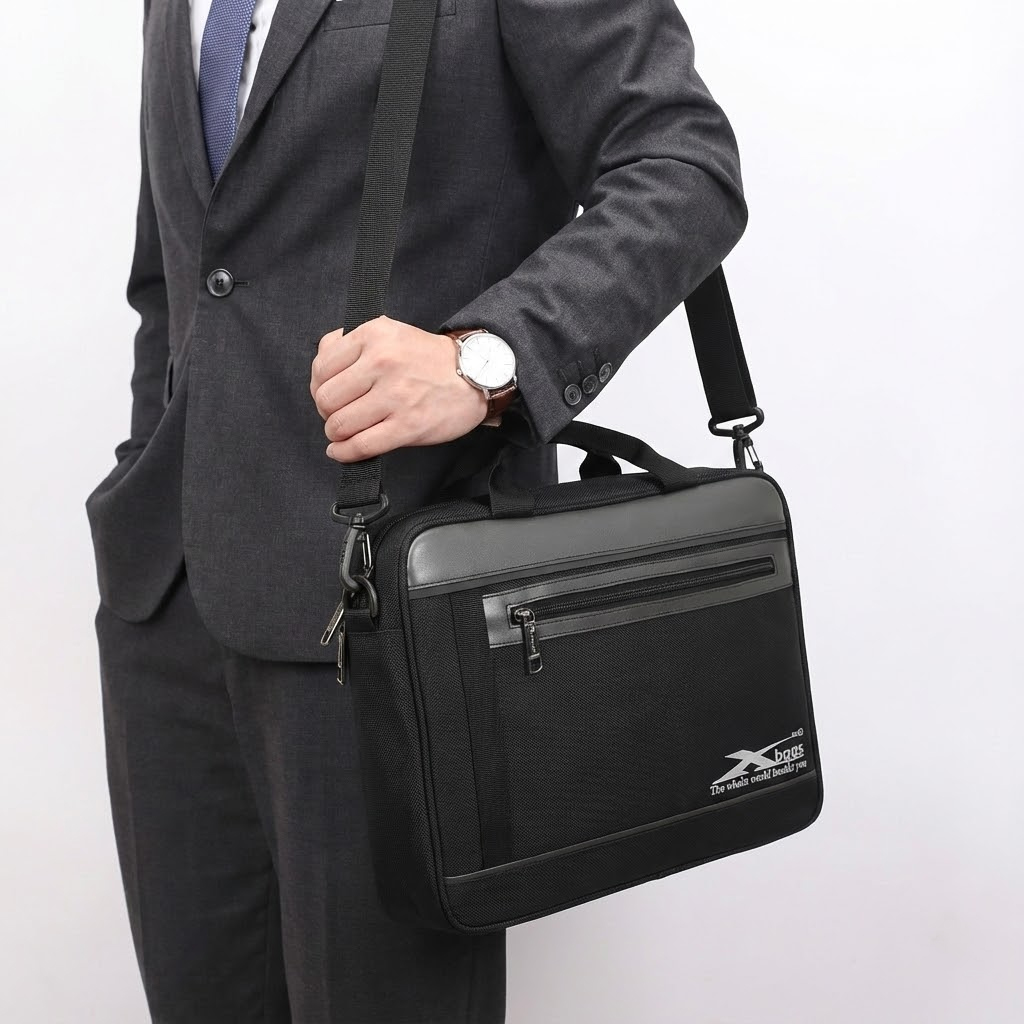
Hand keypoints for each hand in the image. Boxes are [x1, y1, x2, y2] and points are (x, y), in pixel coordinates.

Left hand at [310, 315, 488, 461]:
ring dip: (336, 434)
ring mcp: (395, 396)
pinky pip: (361, 445)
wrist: (476, 375)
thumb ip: (350, 344)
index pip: (321, 368)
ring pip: (340, 424)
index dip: (318, 388)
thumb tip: (320, 373)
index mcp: (373, 335)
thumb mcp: (389, 333)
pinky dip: (344, 453)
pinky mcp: (407, 426)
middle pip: (327, 399)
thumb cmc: (429, 358)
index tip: (328, 396)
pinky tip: (342, 451)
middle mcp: (382, 362)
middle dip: (327, 413)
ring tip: (344, 432)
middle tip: (338, 415)